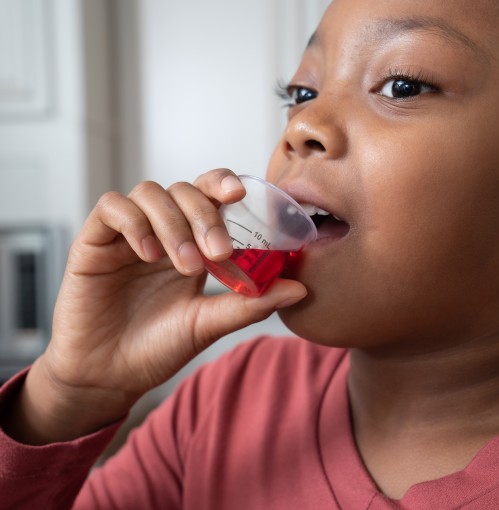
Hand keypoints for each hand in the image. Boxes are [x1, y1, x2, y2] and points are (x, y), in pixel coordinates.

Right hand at [5, 170, 306, 443]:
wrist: (110, 377)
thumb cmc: (158, 348)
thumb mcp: (208, 324)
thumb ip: (250, 303)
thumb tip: (300, 289)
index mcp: (191, 243)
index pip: (209, 194)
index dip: (224, 185)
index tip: (242, 196)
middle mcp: (161, 231)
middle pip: (185, 189)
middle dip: (206, 215)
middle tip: (218, 252)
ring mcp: (128, 234)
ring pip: (151, 193)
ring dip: (174, 224)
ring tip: (185, 266)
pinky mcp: (95, 241)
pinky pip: (112, 207)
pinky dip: (134, 223)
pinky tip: (147, 254)